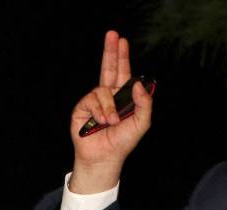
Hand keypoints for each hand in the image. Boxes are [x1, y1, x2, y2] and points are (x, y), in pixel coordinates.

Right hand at [67, 30, 152, 193]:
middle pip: (108, 68)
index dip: (121, 57)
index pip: (123, 73)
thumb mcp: (142, 123)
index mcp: (122, 97)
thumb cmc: (123, 142)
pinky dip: (99, 110)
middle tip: (112, 34)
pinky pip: (91, 99)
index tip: (121, 40)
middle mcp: (108, 96)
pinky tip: (102, 121)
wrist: (104, 158)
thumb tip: (139, 84)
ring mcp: (94, 101)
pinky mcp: (82, 108)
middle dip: (110, 51)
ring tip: (112, 121)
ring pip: (102, 90)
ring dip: (109, 106)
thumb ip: (144, 103)